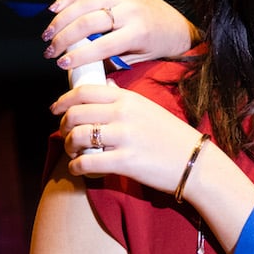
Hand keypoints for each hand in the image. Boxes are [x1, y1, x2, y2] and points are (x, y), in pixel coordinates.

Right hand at [42, 0, 197, 70]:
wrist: (177, 26)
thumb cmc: (156, 46)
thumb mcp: (137, 59)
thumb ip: (111, 61)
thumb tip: (81, 68)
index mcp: (138, 32)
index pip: (102, 46)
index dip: (79, 56)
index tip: (61, 63)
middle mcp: (130, 11)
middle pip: (88, 23)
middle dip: (64, 38)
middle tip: (50, 51)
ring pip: (84, 4)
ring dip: (61, 19)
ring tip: (47, 34)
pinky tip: (55, 8)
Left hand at [53, 80, 202, 188]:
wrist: (196, 162)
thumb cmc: (172, 137)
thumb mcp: (148, 108)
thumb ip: (123, 98)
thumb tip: (103, 84)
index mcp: (129, 98)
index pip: (85, 91)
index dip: (64, 100)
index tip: (57, 109)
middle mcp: (124, 114)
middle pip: (76, 113)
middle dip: (64, 125)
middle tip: (66, 134)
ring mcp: (124, 137)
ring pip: (78, 136)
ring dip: (68, 146)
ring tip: (73, 153)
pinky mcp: (125, 161)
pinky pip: (87, 162)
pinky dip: (76, 166)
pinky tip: (79, 169)